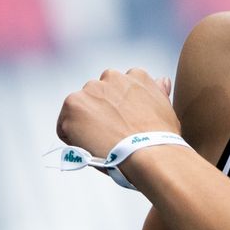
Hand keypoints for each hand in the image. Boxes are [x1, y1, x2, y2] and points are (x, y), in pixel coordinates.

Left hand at [56, 68, 176, 158]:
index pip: (118, 88)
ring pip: (80, 109)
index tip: (122, 125)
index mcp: (135, 75)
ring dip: (84, 124)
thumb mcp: (165, 110)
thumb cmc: (161, 139)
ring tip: (99, 145)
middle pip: (97, 95)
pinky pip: (65, 125)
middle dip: (99, 113)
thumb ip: (158, 92)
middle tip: (109, 136)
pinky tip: (88, 149)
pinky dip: (71, 138)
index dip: (118, 109)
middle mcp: (111, 76)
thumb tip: (162, 80)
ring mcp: (91, 90)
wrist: (150, 154)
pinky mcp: (73, 105)